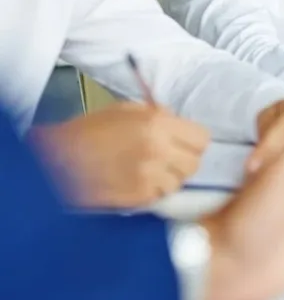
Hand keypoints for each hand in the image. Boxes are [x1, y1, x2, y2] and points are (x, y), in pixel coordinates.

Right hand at [29, 102, 208, 207]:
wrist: (57, 160)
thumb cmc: (90, 129)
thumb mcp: (128, 110)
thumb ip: (160, 116)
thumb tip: (181, 126)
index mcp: (158, 124)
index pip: (202, 139)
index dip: (194, 141)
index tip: (186, 143)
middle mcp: (159, 151)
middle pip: (194, 164)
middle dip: (184, 161)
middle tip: (169, 159)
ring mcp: (148, 177)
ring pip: (179, 183)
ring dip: (169, 179)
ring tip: (150, 171)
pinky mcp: (137, 198)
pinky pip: (159, 197)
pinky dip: (153, 192)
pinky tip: (137, 182)